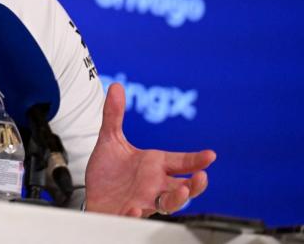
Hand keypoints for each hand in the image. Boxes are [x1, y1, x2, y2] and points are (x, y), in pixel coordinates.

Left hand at [85, 83, 215, 216]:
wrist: (93, 196)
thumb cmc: (108, 173)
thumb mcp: (110, 140)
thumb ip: (114, 115)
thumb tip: (116, 87)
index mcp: (155, 165)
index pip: (181, 162)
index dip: (196, 160)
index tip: (210, 155)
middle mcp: (154, 184)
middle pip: (183, 187)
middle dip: (194, 184)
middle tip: (201, 177)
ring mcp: (143, 200)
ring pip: (167, 204)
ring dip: (176, 200)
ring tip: (182, 192)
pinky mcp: (128, 213)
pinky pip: (135, 216)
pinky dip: (137, 214)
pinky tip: (135, 209)